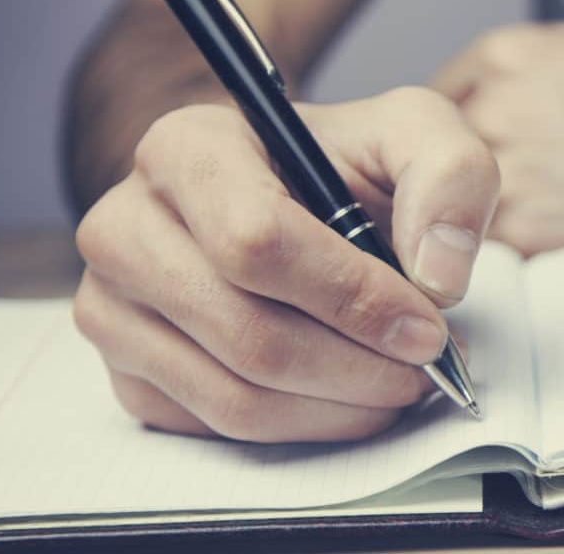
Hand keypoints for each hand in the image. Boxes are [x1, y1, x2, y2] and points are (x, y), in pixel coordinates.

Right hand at [73, 87, 499, 441]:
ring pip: (235, 396)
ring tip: (400, 382)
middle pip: (248, 333)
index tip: (427, 327)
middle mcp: (125, 226)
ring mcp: (113, 307)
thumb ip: (450, 176)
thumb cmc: (352, 169)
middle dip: (358, 365)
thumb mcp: (418, 136)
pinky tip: (350, 394)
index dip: (352, 297)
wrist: (306, 207)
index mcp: (186, 149)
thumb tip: (438, 275)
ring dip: (340, 406)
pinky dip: (305, 426)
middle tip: (426, 368)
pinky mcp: (129, 373)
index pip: (256, 241)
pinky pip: (219, 429)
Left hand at [432, 15, 563, 253]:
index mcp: (514, 53)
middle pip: (438, 144)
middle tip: (489, 184)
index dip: (458, 121)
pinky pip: (485, 239)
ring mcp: (507, 174)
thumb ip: (548, 46)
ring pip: (453, 196)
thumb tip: (507, 72)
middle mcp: (498, 108)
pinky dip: (501, 242)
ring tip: (519, 216)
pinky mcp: (527, 234)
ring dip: (470, 208)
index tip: (474, 144)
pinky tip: (543, 240)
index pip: (444, 89)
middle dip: (458, 164)